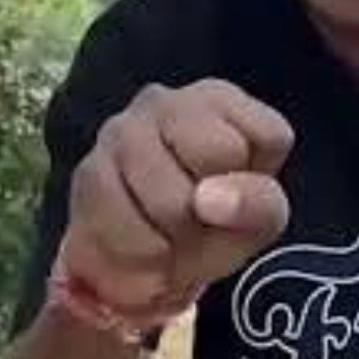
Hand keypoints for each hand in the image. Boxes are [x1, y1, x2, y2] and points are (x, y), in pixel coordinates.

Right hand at [64, 79, 293, 324]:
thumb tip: (207, 199)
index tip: (239, 192)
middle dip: (216, 205)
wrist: (144, 258)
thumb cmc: (213, 222)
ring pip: (171, 198)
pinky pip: (127, 227)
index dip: (260, 182)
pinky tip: (143, 249)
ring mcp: (123, 130)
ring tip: (170, 237)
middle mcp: (169, 102)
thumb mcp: (259, 218)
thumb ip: (257, 204)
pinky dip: (141, 258)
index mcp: (221, 100)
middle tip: (200, 220)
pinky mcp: (88, 171)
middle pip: (217, 153)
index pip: (270, 135)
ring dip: (177, 240)